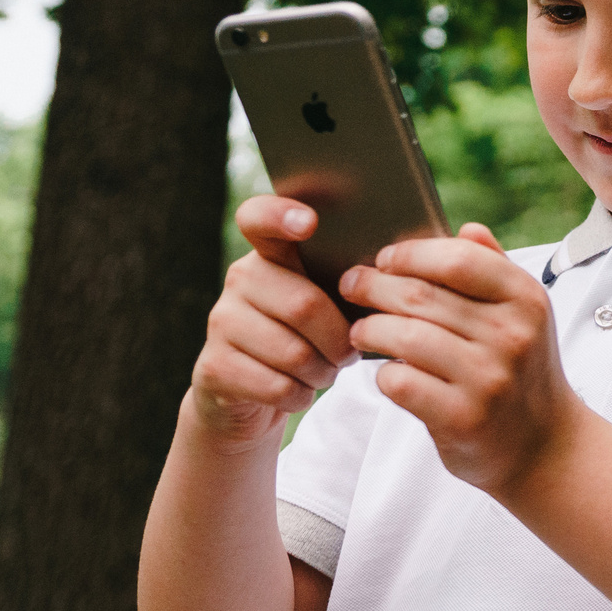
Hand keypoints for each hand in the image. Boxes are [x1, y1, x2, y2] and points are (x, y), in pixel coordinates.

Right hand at [193, 196, 354, 448]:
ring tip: (324, 370)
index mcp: (271, 254)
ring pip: (294, 353)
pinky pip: (276, 386)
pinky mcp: (213, 366)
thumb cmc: (313, 339)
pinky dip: (301, 395)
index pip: (260, 218)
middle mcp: (239, 279)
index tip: (309, 222)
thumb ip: (354, 282)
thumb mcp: (333, 304)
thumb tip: (398, 276)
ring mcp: (220, 322)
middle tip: (347, 353)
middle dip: (339, 340)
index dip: (281, 215)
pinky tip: (298, 390)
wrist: (256, 395)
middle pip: (305, 305)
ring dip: (323, 371)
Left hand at [340, 226, 577, 495]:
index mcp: (526, 299)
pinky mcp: (463, 418)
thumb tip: (466, 228)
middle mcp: (512, 335)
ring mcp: (488, 378)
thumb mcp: (525, 316)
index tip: (384, 258)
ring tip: (360, 330)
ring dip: (369, 329)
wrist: (544, 446)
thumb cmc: (522, 371)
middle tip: (351, 285)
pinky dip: (383, 374)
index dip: (411, 254)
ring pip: (403, 337)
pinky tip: (386, 372)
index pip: (458, 259)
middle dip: (373, 286)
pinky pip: (400, 382)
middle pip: (421, 295)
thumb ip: (495, 269)